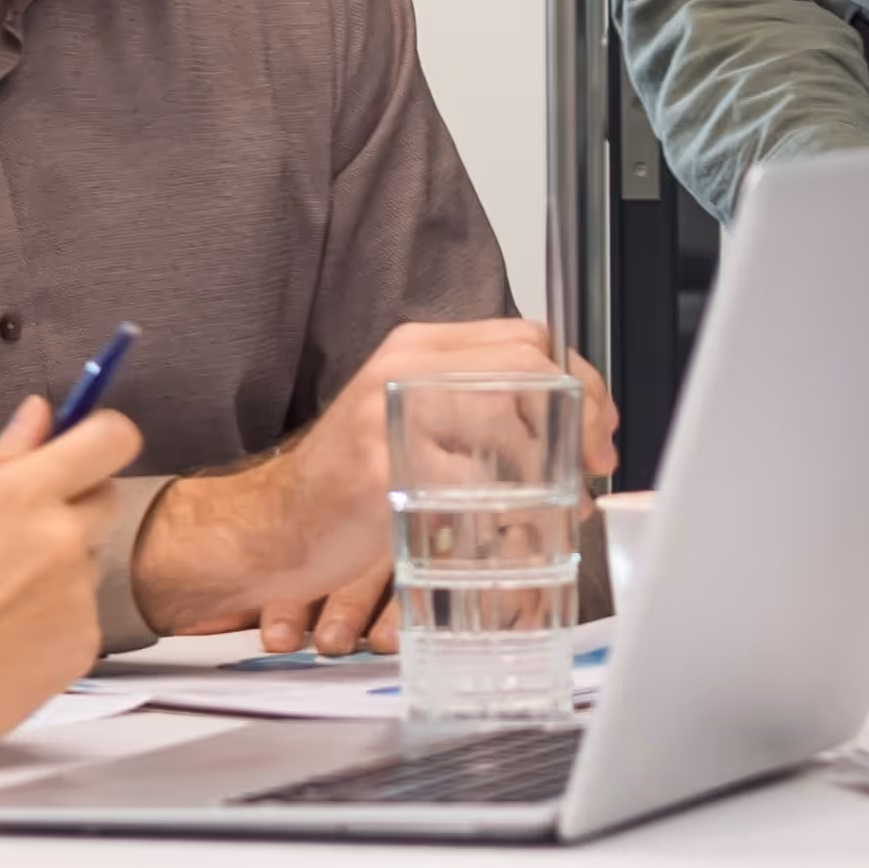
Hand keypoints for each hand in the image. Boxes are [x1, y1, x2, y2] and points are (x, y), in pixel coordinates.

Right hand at [0, 398, 142, 742]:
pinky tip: (5, 633)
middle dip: (73, 506)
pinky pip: (81, 613)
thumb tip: (41, 412)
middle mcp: (62, 539)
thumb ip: (5, 458)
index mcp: (24, 495)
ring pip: (87, 560)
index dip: (101, 438)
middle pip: (105, 497)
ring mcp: (78, 593)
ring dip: (59, 566)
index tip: (84, 445)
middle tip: (19, 533)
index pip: (109, 438)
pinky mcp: (85, 641)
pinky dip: (54, 618)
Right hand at [131, 318, 610, 655]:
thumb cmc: (347, 483)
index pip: (527, 337)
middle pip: (528, 366)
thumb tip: (568, 426)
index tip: (601, 426)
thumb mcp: (409, 419)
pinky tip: (515, 530)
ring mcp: (390, 415)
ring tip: (564, 505)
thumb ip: (474, 406)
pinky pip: (471, 484)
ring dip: (554, 468)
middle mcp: (404, 367)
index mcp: (418, 348)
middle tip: (595, 464)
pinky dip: (507, 510)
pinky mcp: (382, 470)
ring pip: (508, 421)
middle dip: (582, 416)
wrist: (268, 526)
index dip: (581, 379)